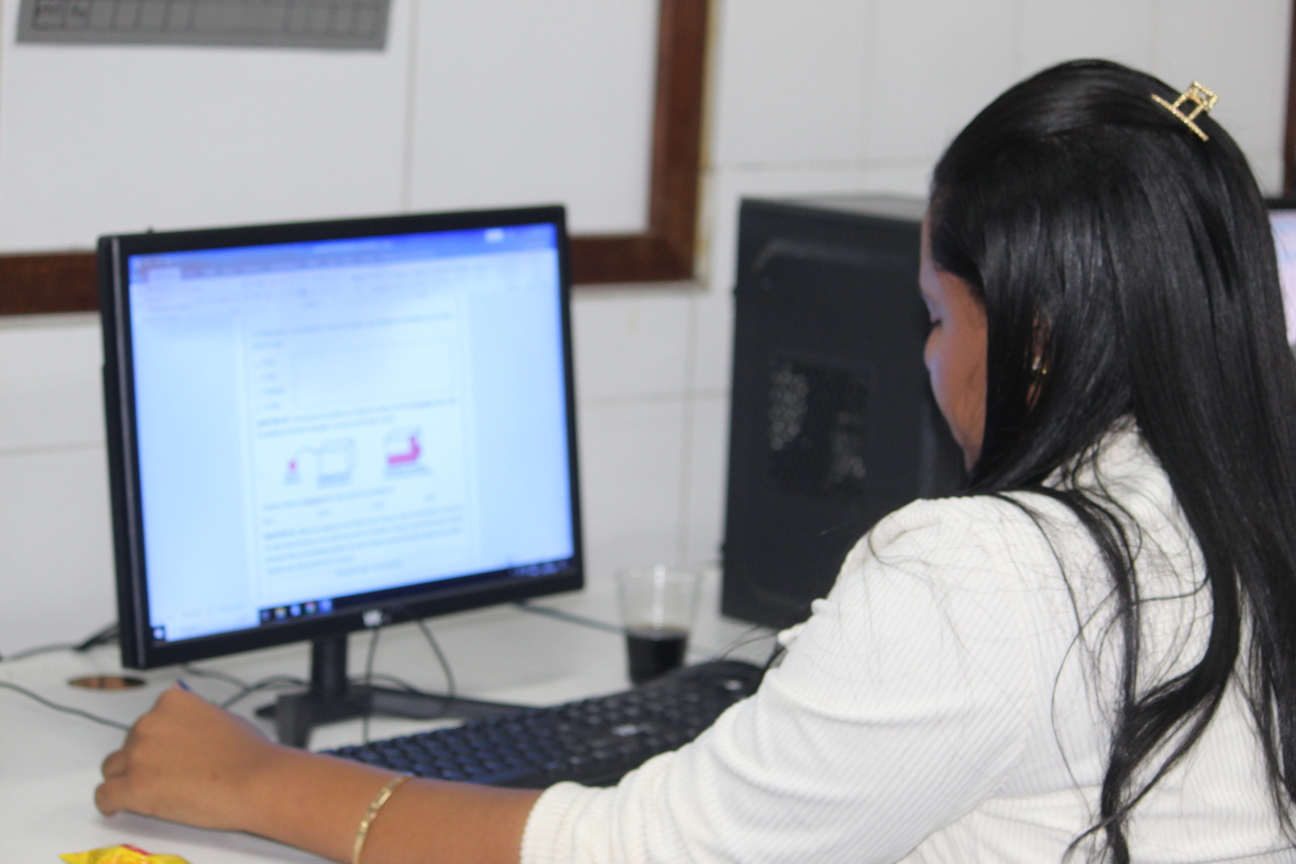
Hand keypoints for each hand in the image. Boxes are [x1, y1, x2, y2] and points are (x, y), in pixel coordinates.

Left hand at [96, 685, 284, 829]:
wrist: (255, 780)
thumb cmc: (248, 753)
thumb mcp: (222, 716)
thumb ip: (194, 717)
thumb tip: (187, 726)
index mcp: (171, 702)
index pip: (150, 719)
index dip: (158, 738)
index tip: (164, 750)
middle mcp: (150, 723)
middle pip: (129, 743)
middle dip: (143, 757)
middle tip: (166, 774)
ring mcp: (138, 754)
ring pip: (113, 767)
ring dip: (127, 777)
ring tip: (149, 791)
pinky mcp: (132, 787)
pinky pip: (104, 795)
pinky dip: (109, 802)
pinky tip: (118, 806)